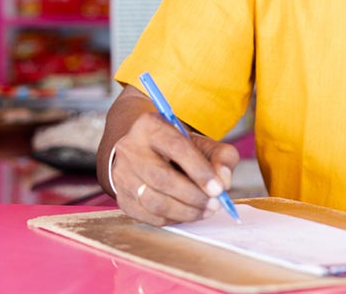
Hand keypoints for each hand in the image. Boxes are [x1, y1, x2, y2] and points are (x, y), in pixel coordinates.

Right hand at [111, 112, 239, 226]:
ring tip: (206, 210)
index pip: (177, 148)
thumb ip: (221, 157)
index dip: (200, 171)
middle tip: (215, 204)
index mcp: (150, 126)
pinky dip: (172, 219)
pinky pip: (148, 216)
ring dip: (185, 211)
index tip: (219, 189)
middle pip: (162, 178)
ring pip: (154, 201)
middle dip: (193, 196)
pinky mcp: (122, 197)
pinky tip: (188, 214)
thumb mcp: (202, 143)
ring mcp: (122, 175)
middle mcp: (130, 149)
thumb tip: (223, 181)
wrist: (147, 152)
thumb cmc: (178, 148)